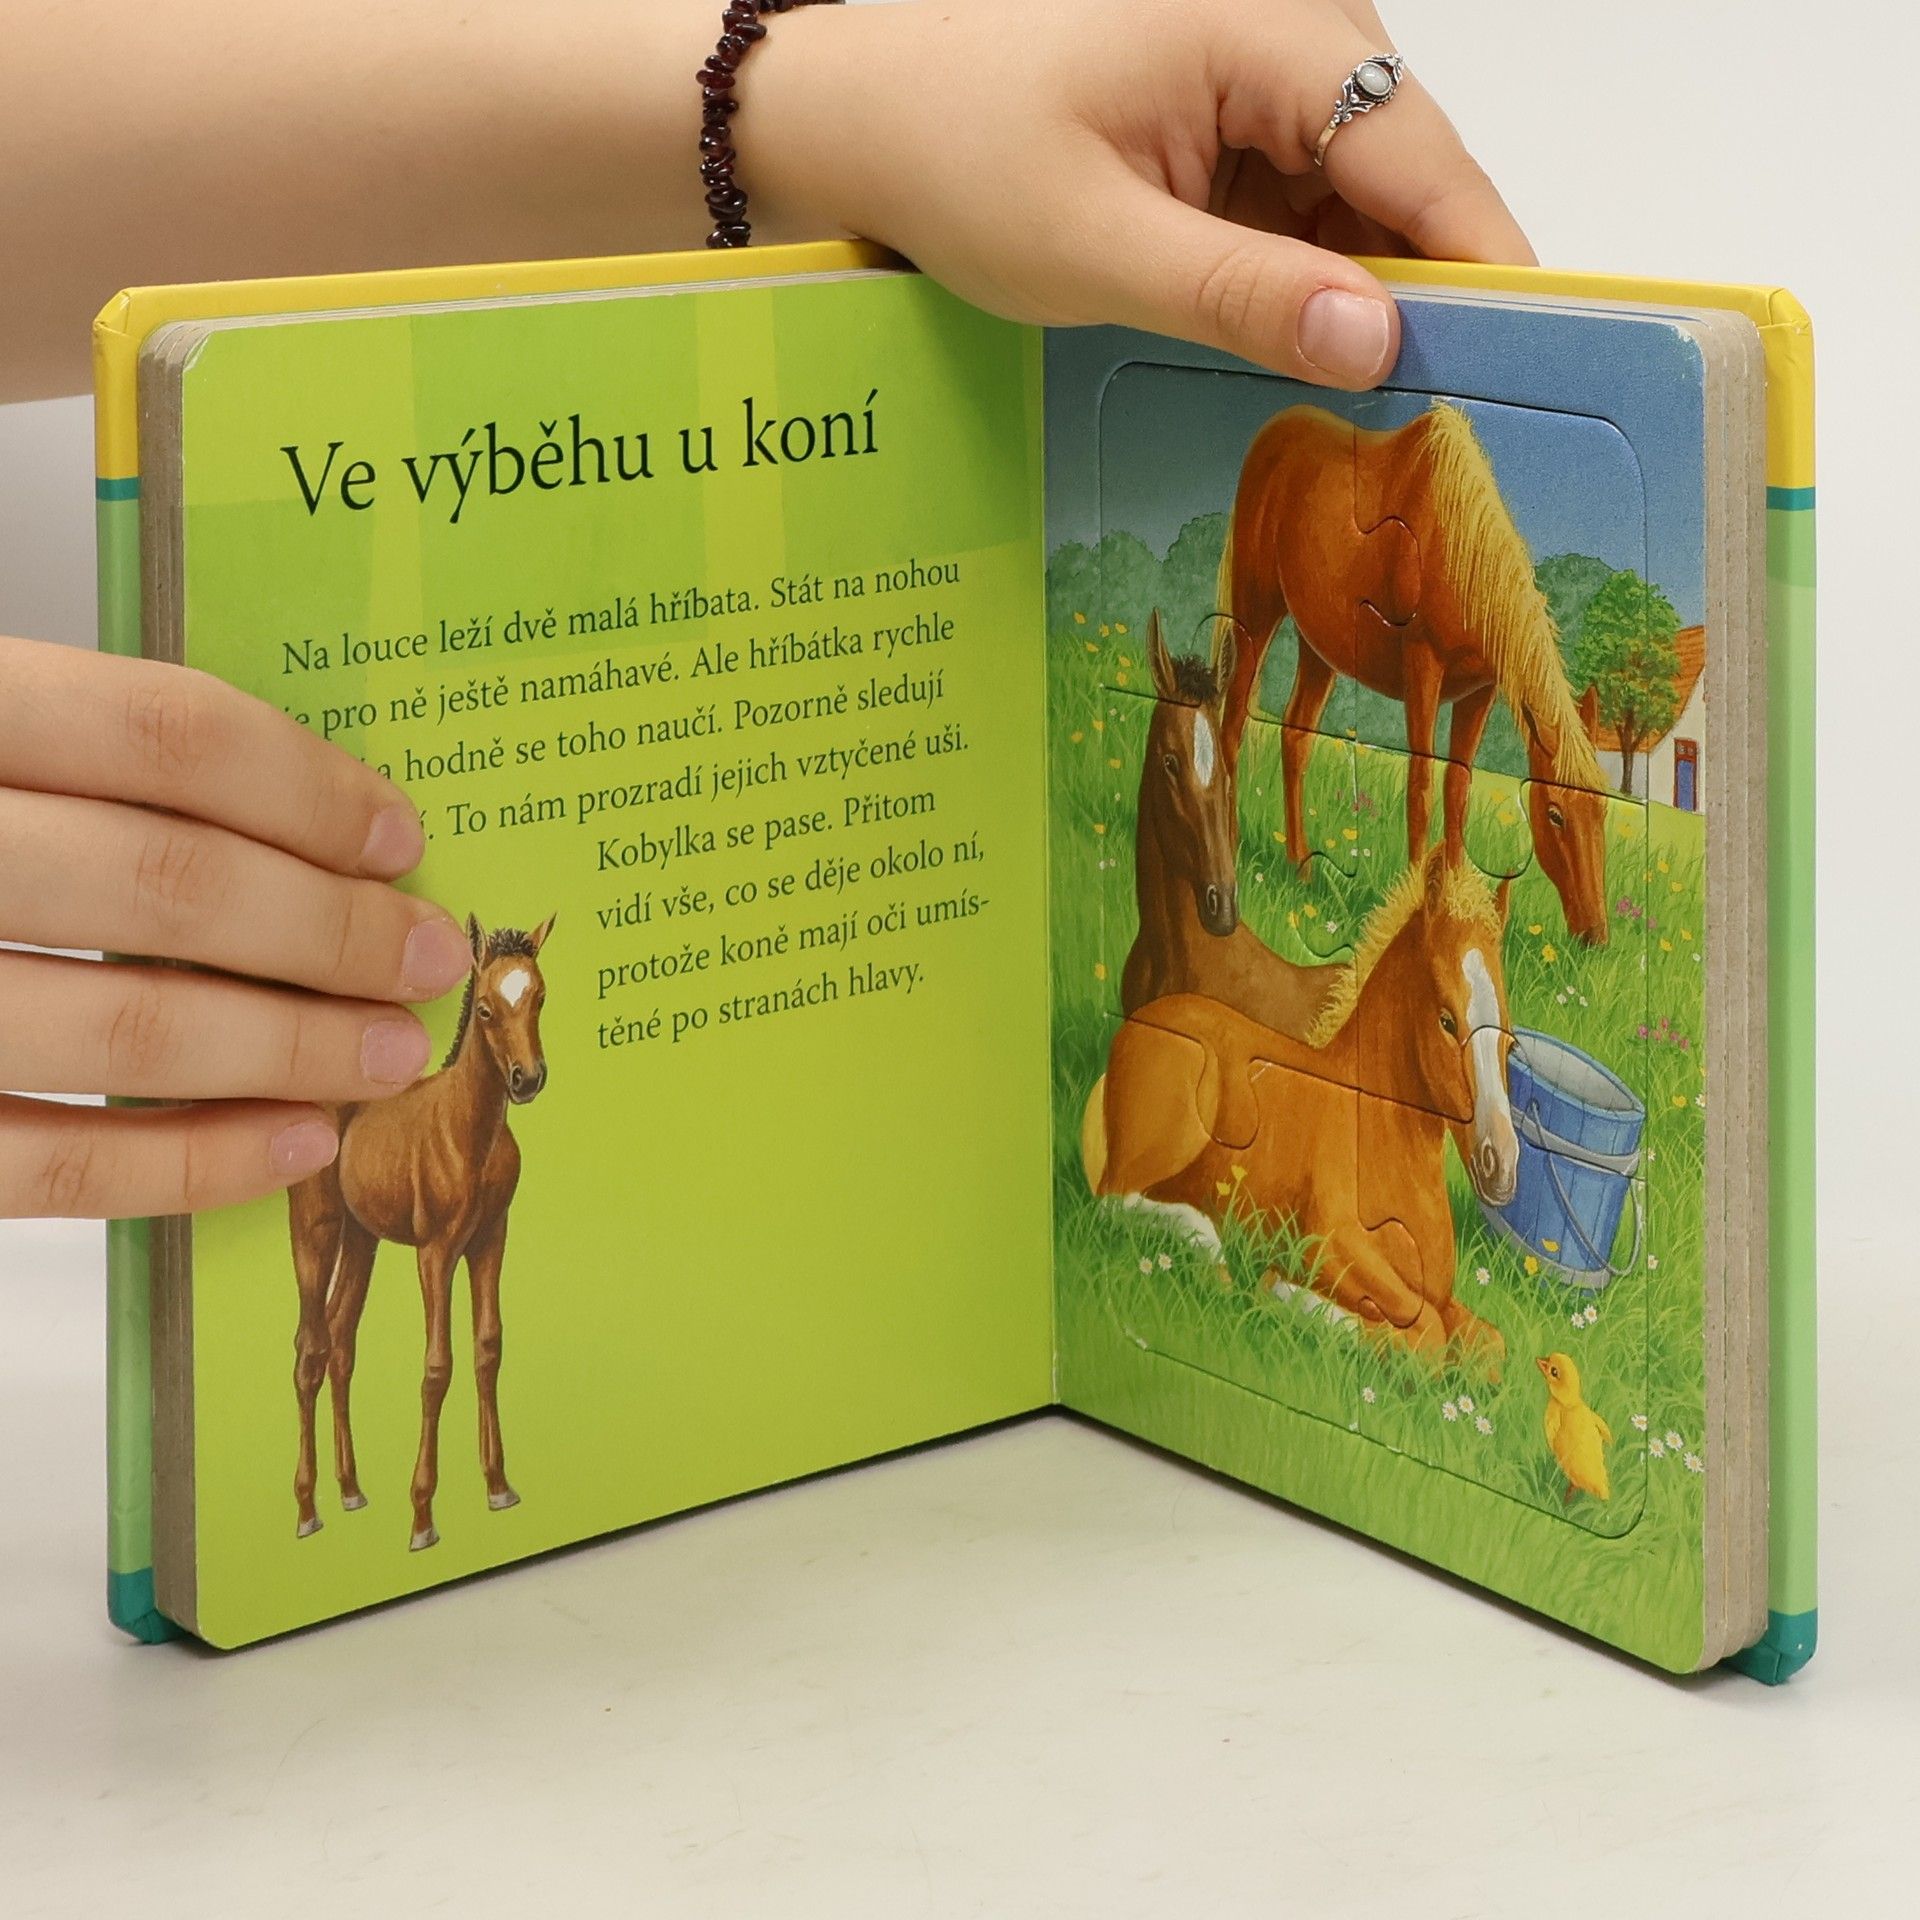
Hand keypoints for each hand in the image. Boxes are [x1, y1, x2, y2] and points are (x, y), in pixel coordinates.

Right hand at [0, 635, 473, 1217]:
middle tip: (425, 955)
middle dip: (331, 933)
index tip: (398, 836)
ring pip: (128, 1035)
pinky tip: (291, 1145)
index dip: (308, 789)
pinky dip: (193, 1167)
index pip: (162, 735)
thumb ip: (88, 760)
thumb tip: (306, 824)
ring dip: (291, 1052)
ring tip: (385, 1052)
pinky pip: (55, 1171)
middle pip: (168, 887)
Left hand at [753, 0, 1533, 387]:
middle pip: (1404, 174)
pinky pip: (1304, 207)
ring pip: (1359, 200)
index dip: (1480, 261)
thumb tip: (1375, 341)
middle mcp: (1286, 33)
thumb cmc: (955, 155)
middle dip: (1425, 293)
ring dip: (1363, 297)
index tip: (1537, 363)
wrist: (863, 116)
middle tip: (1445, 423)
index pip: (1418, 150)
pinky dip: (1308, 282)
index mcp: (1262, 28)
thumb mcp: (1097, 245)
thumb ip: (1240, 293)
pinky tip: (1304, 357)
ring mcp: (1261, 77)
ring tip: (1379, 413)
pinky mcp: (1231, 123)